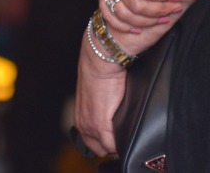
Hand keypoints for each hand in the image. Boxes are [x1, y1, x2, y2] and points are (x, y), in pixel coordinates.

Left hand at [74, 36, 126, 157]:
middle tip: (122, 135)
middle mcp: (83, 125)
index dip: (105, 141)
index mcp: (81, 117)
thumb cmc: (102, 70)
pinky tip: (129, 131)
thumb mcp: (99, 93)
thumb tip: (116, 107)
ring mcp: (90, 127)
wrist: (101, 60)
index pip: (92, 141)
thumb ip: (104, 106)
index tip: (116, 136)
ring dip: (117, 142)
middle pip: (98, 148)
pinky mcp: (101, 126)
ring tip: (127, 131)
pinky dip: (122, 142)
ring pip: (106, 148)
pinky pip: (113, 146)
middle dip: (110, 144)